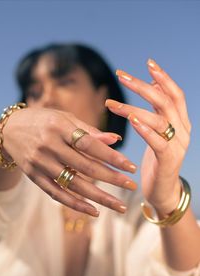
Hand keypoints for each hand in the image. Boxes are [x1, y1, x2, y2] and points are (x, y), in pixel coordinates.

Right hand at [3, 107, 137, 215]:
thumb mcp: (65, 119)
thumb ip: (89, 131)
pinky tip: (94, 211)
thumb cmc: (43, 121)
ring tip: (119, 206)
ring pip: (74, 184)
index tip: (131, 167)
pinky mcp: (34, 176)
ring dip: (99, 197)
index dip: (112, 157)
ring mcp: (40, 163)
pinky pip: (57, 193)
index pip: (90, 145)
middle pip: (85, 167)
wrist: (8, 130)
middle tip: (132, 186)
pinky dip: (76, 204)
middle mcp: (49, 145)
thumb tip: (116, 140)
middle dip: (112, 178)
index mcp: (60, 127)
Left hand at [105, 59, 190, 214]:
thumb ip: (157, 112)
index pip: (175, 94)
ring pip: (159, 119)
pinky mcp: (169, 160)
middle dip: (143, 86)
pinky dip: (145, 129)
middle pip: (166, 101)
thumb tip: (151, 85)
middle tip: (121, 76)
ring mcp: (178, 145)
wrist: (164, 192)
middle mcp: (183, 131)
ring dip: (133, 108)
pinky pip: (158, 142)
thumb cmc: (157, 161)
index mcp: (181, 122)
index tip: (148, 63)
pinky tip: (132, 121)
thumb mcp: (158, 133)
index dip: (163, 78)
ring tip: (111, 104)